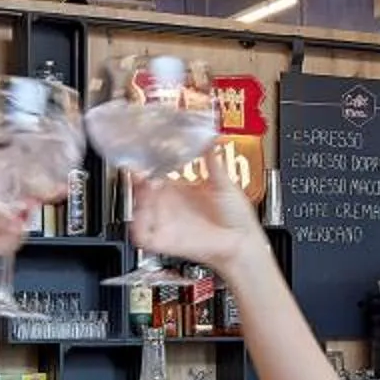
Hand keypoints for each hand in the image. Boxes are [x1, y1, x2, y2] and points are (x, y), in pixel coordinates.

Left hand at [0, 163, 35, 281]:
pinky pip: (3, 243)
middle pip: (7, 196)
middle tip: (42, 178)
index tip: (20, 153)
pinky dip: (15, 236)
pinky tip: (20, 226)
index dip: (7, 166)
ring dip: (25, 212)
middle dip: (27, 188)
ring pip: (10, 219)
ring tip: (33, 201)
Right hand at [129, 144, 269, 270]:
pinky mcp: (164, 242)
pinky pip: (142, 236)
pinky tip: (145, 214)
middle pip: (140, 190)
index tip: (143, 152)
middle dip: (136, 178)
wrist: (243, 242)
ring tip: (147, 186)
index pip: (153, 173)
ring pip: (137, 210)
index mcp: (178, 189)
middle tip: (141, 168)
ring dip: (137, 198)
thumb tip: (210, 137)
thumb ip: (213, 160)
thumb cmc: (235, 218)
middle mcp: (168, 206)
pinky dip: (138, 225)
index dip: (145, 163)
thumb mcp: (223, 182)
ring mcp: (165, 223)